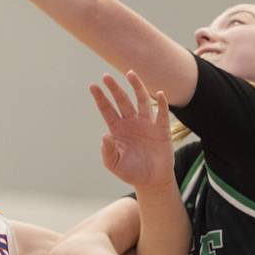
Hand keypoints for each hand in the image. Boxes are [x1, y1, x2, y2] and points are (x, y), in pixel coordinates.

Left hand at [90, 71, 172, 188]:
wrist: (151, 181)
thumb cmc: (131, 172)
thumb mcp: (115, 165)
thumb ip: (108, 151)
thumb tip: (105, 136)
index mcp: (117, 129)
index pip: (107, 110)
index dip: (100, 98)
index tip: (92, 85)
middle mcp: (131, 122)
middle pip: (122, 101)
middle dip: (114, 88)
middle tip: (106, 76)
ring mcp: (146, 124)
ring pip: (141, 101)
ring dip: (136, 87)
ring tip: (131, 74)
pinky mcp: (161, 130)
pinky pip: (162, 114)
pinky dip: (162, 103)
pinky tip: (159, 94)